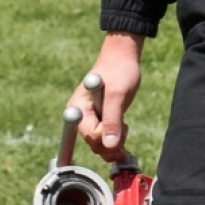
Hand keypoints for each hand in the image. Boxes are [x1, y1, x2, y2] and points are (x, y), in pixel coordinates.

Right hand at [73, 31, 142, 162]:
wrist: (123, 58)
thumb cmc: (118, 71)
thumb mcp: (117, 95)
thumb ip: (112, 119)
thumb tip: (110, 145)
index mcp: (78, 108)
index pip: (90, 135)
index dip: (107, 136)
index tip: (123, 125)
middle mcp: (80, 115)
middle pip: (93, 142)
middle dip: (111, 142)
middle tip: (126, 127)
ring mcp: (89, 118)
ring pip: (99, 143)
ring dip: (114, 143)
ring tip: (125, 126)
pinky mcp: (99, 119)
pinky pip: (103, 139)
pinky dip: (114, 142)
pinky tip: (124, 134)